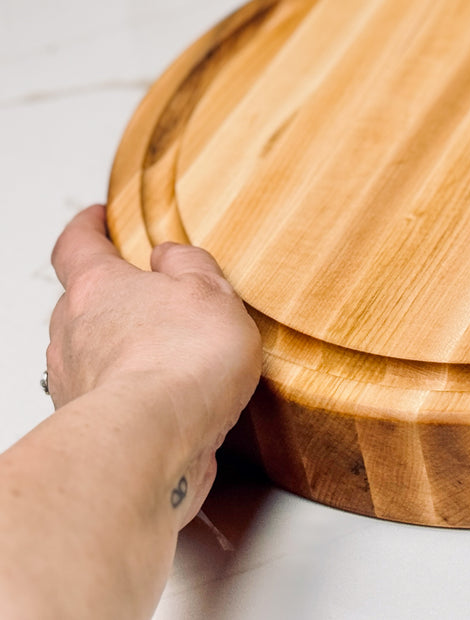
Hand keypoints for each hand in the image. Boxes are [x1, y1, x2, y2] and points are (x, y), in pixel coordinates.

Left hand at [46, 205, 261, 524]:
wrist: (155, 438)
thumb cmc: (180, 361)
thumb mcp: (209, 291)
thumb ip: (190, 266)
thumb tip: (172, 255)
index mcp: (98, 286)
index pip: (77, 245)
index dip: (87, 228)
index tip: (96, 219)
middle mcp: (71, 332)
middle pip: (80, 303)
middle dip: (111, 299)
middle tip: (147, 298)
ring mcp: (73, 382)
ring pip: (92, 354)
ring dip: (122, 352)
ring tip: (169, 357)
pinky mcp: (90, 425)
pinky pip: (109, 399)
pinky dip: (133, 395)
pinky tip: (170, 402)